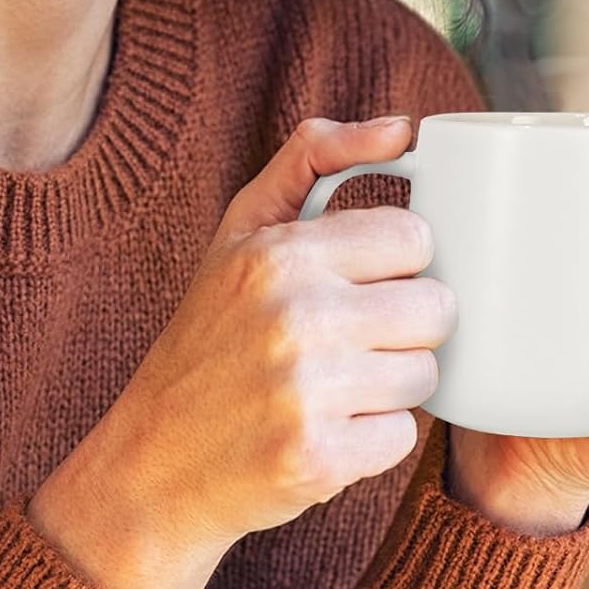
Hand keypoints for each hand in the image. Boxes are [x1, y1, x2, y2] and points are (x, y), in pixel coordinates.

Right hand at [90, 113, 453, 555]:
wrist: (154, 458)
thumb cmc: (211, 330)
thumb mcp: (244, 227)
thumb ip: (315, 156)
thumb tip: (403, 128)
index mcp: (281, 253)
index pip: (414, 238)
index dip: (398, 262)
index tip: (364, 279)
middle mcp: (295, 316)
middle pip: (434, 308)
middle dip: (405, 324)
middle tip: (355, 337)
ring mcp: (307, 392)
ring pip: (425, 374)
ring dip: (392, 383)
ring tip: (337, 383)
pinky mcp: (318, 460)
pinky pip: (403, 437)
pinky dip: (374, 438)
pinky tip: (328, 427)